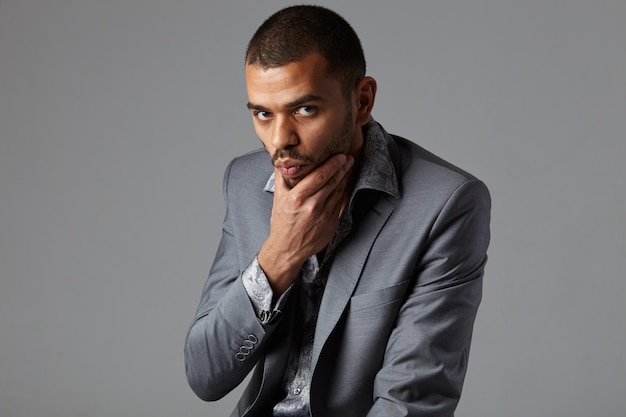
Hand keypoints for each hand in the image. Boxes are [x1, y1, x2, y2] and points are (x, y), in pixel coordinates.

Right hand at [258, 153, 354, 294]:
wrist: (287, 249)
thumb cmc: (282, 224)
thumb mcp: (278, 199)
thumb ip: (281, 178)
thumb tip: (281, 161)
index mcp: (297, 198)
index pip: (319, 176)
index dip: (331, 164)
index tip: (339, 156)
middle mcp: (312, 206)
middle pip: (332, 182)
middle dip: (342, 168)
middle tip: (348, 158)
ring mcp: (324, 215)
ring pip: (338, 192)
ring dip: (344, 178)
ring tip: (348, 168)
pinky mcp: (331, 223)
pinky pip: (339, 203)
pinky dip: (342, 192)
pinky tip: (343, 185)